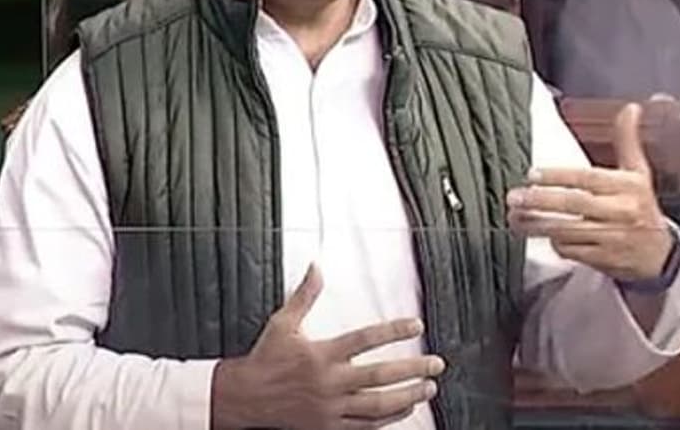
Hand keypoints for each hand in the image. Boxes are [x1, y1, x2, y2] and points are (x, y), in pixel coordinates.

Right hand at [211, 265, 444, 429]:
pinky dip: (388, 419)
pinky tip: (406, 409)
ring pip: (377, 405)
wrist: (243, 398)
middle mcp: (329, 382)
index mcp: (321, 354)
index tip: (417, 325)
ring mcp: (330, 407)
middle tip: (437, 364)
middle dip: (412, 369)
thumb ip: (305, 296)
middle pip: (380, 376)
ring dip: (407, 396)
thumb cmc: (265, 359)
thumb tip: (316, 266)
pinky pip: (364, 425)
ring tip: (429, 388)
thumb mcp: (282, 323)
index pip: (366, 339)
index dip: (394, 330)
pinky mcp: (327, 426)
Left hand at [507, 103, 673, 281]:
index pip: (589, 179)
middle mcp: (621, 212)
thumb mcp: (639, 172)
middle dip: (541, 201)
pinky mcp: (603, 260)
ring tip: (515, 217)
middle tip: (515, 197)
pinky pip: (571, 251)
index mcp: (629, 187)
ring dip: (537, 225)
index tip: (533, 174)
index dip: (559, 176)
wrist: (659, 255)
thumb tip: (631, 108)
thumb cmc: (642, 207)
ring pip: (568, 230)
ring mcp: (611, 238)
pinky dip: (555, 243)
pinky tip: (541, 236)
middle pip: (575, 204)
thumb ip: (627, 140)